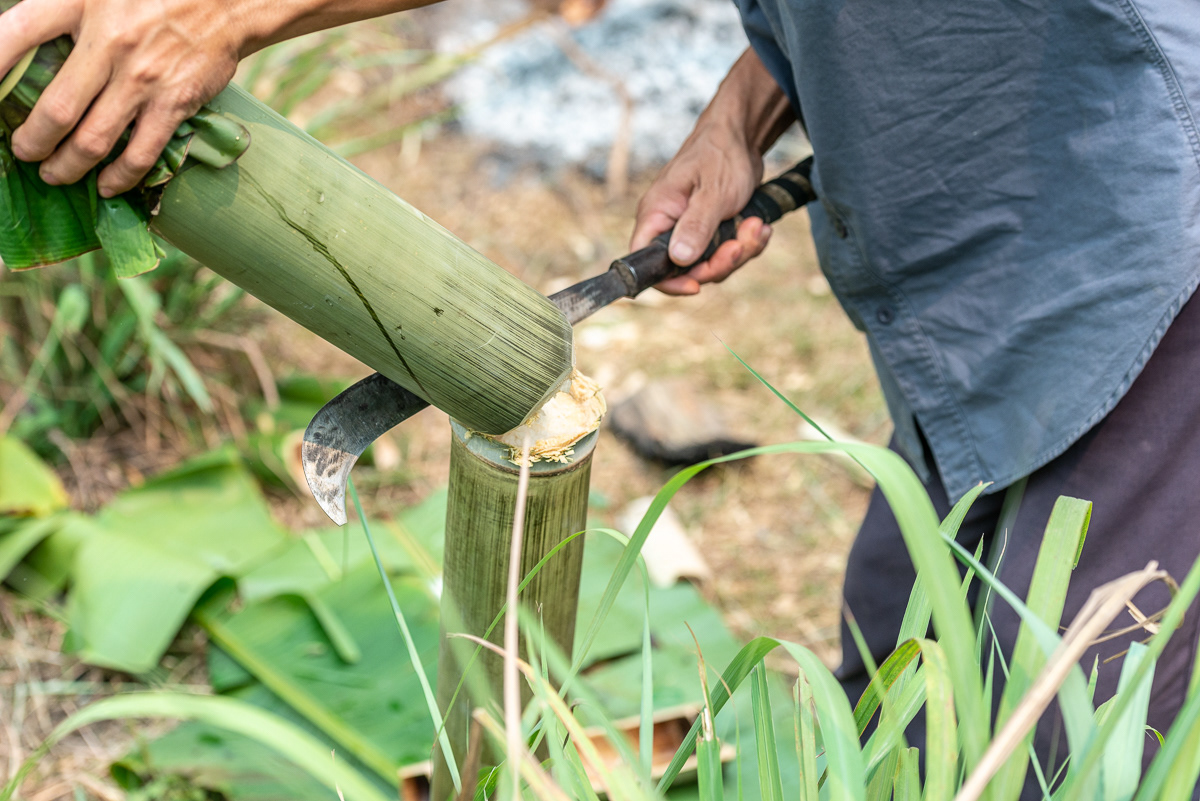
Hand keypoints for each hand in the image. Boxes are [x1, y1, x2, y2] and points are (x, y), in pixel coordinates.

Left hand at [0, 0, 245, 196]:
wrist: (226, 1)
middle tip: (24, 151)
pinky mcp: (174, 102)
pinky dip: (120, 177)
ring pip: (92, 140)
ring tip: (55, 174)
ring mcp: (142, 78)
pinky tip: (107, 185)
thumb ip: (62, 11)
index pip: (14, 34)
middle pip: (54, 109)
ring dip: (67, 166)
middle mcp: (107, 42)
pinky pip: (140, 152)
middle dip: (31, 142)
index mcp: (77, 2)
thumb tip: (27, 48)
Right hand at [629, 48, 791, 295]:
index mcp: (657, 216)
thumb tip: (679, 260)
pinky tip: (759, 226)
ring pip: (710, 263)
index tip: (697, 285)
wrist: (742, 135)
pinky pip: (726, 252)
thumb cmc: (720, 154)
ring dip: (739, 251)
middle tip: (741, 243)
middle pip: (685, 270)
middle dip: (719, 262)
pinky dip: (746, 244)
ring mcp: (691, 230)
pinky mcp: (711, 230)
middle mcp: (669, 227)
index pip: (645, 262)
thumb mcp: (712, 192)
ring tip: (756, 226)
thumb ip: (695, 227)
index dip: (669, 282)